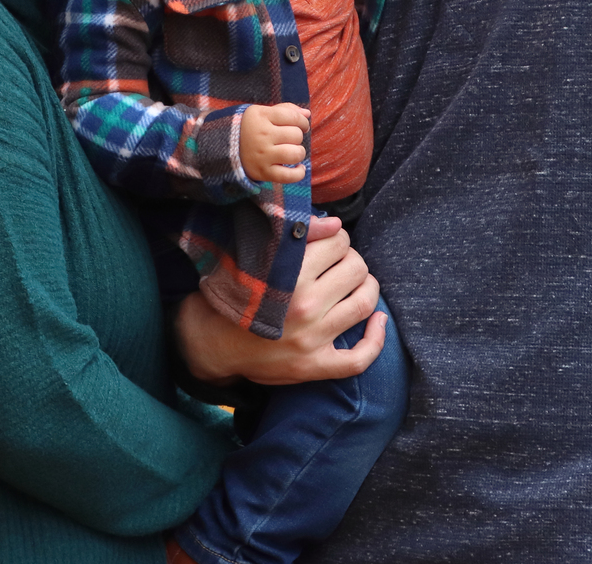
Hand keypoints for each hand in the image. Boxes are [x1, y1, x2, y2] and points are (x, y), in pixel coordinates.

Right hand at [175, 216, 385, 385]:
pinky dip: (377, 339)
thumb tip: (336, 224)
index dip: (337, 238)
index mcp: (288, 273)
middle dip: (352, 260)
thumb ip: (295, 237)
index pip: (337, 242)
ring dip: (367, 287)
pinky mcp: (314, 366)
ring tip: (358, 283)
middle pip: (355, 269)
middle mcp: (304, 306)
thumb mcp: (256, 257)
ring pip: (365, 304)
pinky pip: (360, 358)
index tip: (330, 242)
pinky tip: (379, 321)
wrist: (212, 342)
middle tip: (340, 263)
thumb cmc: (235, 293)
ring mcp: (312, 339)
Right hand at [240, 103, 309, 183]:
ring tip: (292, 152)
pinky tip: (298, 168)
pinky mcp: (263, 172)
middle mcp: (262, 134)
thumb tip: (307, 114)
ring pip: (295, 154)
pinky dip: (299, 173)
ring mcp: (262, 154)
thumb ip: (286, 109)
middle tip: (289, 139)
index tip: (301, 125)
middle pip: (296, 135)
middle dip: (297, 137)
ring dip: (299, 153)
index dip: (302, 122)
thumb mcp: (263, 112)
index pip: (294, 117)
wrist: (224, 148)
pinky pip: (289, 176)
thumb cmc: (250, 128)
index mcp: (261, 116)